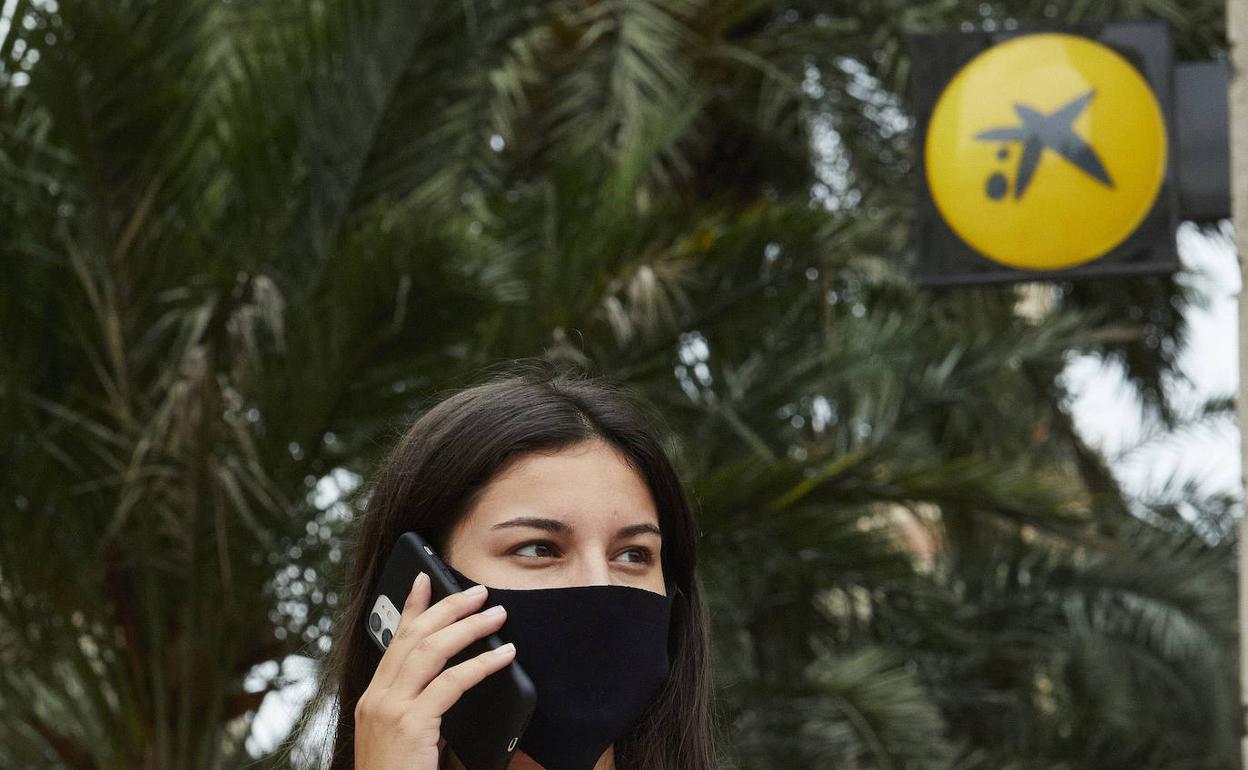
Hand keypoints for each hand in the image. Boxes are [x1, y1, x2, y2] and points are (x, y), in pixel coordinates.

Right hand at [354, 572, 515, 769]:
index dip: (411, 607)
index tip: (425, 579)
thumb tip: (457, 681)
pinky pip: (451, 683)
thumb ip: (425, 711)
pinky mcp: (410, 725)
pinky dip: (481, 664)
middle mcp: (376, 699)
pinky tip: (503, 656)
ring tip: (496, 615)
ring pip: (430, 650)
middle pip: (413, 637)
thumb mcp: (409, 740)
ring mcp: (389, 710)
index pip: (394, 641)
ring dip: (468, 627)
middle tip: (478, 593)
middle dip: (447, 608)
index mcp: (374, 700)